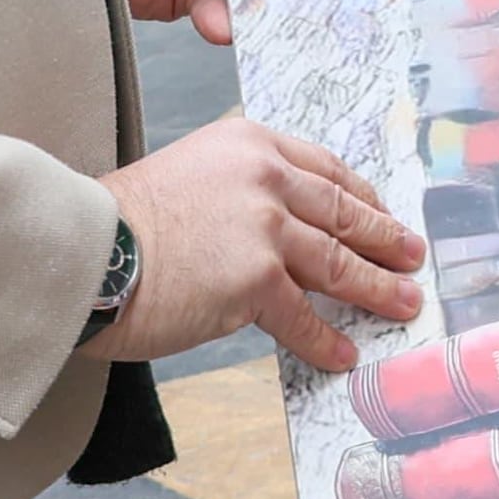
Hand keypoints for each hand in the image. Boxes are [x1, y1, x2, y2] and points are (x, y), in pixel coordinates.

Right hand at [98, 113, 426, 370]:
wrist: (86, 252)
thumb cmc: (121, 223)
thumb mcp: (188, 174)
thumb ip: (236, 189)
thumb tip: (277, 226)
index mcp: (250, 145)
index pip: (325, 169)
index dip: (362, 195)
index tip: (382, 212)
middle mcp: (266, 179)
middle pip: (342, 212)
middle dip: (385, 238)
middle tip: (412, 255)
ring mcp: (264, 229)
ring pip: (337, 263)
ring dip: (376, 288)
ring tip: (403, 303)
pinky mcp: (255, 281)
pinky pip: (302, 316)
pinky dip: (325, 338)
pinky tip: (342, 353)